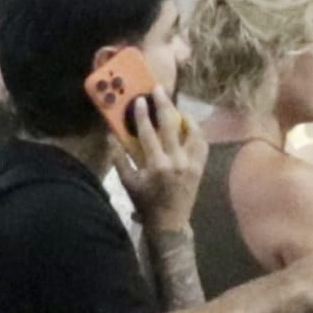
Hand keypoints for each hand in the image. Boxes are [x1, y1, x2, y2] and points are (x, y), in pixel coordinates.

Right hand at [109, 90, 205, 233]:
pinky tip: (189, 126)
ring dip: (184, 116)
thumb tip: (111, 136)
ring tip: (176, 108)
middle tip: (159, 90)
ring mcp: (191, 163)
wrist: (170, 222)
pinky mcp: (200, 167)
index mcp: (156, 165)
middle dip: (164, 105)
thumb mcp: (127, 183)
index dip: (142, 114)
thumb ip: (119, 159)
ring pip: (192, 131)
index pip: (148, 133)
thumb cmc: (146, 202)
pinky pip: (201, 144)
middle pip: (171, 125)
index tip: (139, 100)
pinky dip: (196, 132)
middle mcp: (176, 161)